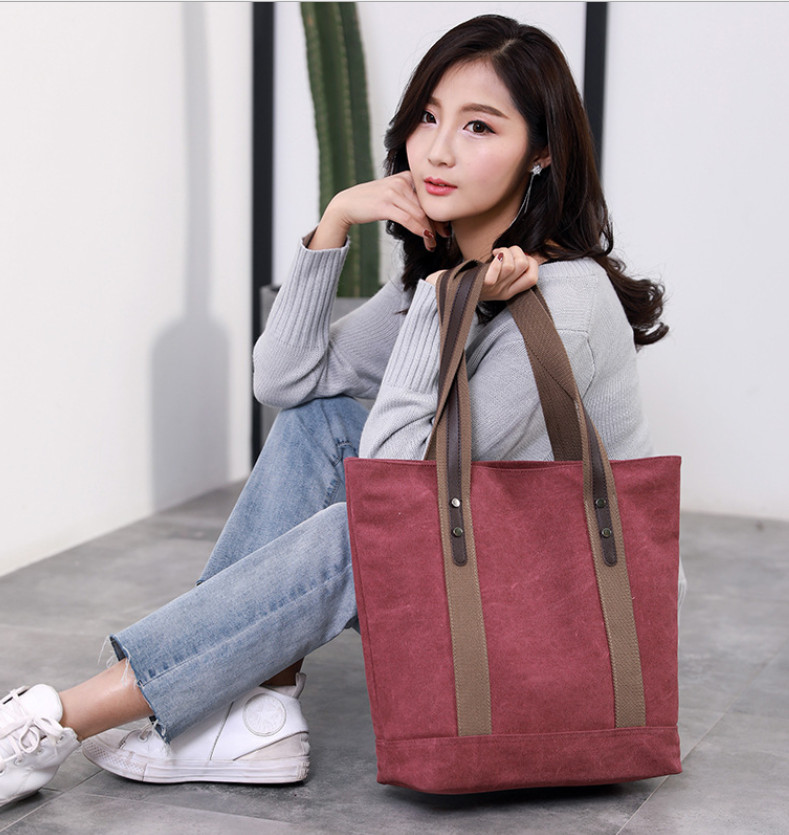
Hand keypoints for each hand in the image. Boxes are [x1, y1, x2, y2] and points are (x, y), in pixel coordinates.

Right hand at [309, 172, 439, 250]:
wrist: (347, 204)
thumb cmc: (371, 202)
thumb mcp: (394, 195)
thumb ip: (411, 200)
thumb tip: (430, 215)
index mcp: (407, 176)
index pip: (428, 197)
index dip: (439, 213)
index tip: (446, 227)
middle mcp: (402, 181)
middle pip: (426, 205)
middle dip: (437, 224)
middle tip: (444, 237)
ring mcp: (393, 192)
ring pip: (420, 214)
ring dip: (429, 232)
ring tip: (432, 243)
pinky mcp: (386, 204)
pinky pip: (409, 219)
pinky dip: (419, 231)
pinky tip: (426, 238)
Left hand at [423, 246, 539, 300]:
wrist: (444, 292)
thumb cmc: (467, 281)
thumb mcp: (492, 277)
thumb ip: (506, 269)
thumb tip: (522, 253)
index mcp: (508, 291)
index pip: (533, 278)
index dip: (531, 262)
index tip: (515, 257)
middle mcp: (502, 292)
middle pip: (524, 266)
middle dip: (516, 251)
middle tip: (502, 252)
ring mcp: (492, 289)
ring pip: (513, 265)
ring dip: (506, 251)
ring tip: (495, 253)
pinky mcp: (481, 285)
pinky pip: (496, 273)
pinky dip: (496, 260)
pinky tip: (491, 256)